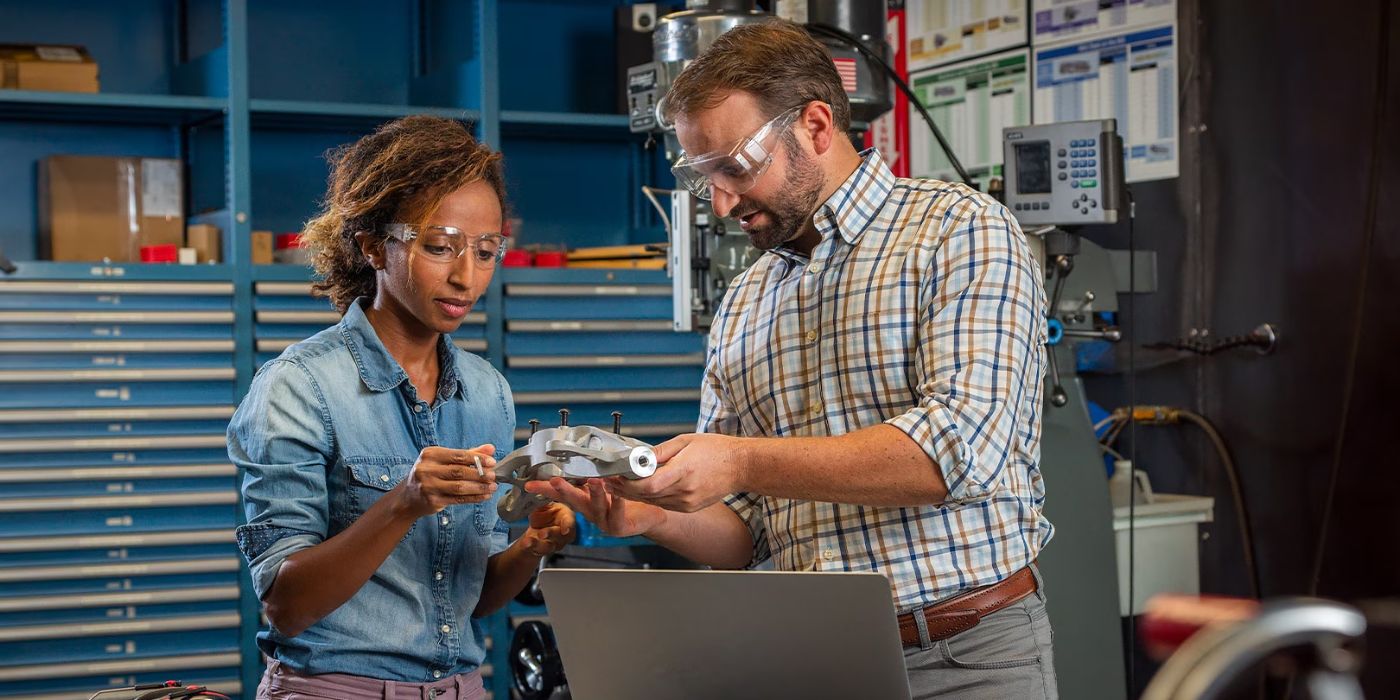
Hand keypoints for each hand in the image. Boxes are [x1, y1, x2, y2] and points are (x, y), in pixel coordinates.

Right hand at [395, 445, 497, 518]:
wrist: (408, 497)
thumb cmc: (430, 474)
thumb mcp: (444, 460)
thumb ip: (468, 453)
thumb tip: (491, 448)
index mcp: (430, 454)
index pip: (457, 455)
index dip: (477, 458)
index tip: (492, 461)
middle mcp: (426, 469)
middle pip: (458, 471)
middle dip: (479, 474)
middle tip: (493, 475)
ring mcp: (428, 486)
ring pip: (459, 487)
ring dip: (479, 487)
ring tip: (492, 487)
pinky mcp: (433, 501)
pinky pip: (458, 499)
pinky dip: (473, 497)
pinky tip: (484, 496)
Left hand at [518, 502, 575, 555]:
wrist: (537, 527)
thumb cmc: (547, 513)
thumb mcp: (545, 503)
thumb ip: (542, 499)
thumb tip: (535, 490)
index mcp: (566, 516)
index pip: (570, 520)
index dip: (568, 524)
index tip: (565, 530)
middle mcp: (564, 532)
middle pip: (560, 535)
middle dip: (551, 534)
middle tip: (542, 533)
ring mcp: (555, 543)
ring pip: (548, 545)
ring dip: (538, 543)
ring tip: (529, 541)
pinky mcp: (543, 550)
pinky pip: (537, 549)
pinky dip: (530, 546)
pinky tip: (526, 543)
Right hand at [524, 477, 665, 537]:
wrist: (648, 516)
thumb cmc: (628, 497)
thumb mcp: (607, 482)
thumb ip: (593, 472)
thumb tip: (580, 452)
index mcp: (584, 499)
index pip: (561, 492)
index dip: (545, 489)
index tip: (530, 484)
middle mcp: (590, 510)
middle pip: (574, 500)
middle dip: (563, 490)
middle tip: (555, 481)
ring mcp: (603, 520)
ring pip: (595, 506)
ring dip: (594, 493)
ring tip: (595, 481)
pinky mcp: (618, 526)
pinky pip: (617, 515)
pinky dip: (618, 504)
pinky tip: (619, 496)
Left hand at [604, 433, 748, 512]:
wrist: (740, 466)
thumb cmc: (716, 450)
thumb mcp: (685, 441)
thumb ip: (660, 451)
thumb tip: (639, 456)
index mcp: (683, 471)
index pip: (649, 484)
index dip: (629, 483)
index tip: (617, 475)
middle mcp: (685, 491)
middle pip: (647, 495)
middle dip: (625, 489)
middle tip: (611, 481)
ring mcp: (688, 502)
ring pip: (653, 502)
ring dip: (636, 495)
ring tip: (620, 485)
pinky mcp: (690, 507)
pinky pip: (664, 504)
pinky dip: (651, 497)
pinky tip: (643, 490)